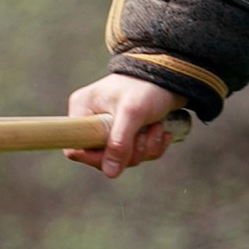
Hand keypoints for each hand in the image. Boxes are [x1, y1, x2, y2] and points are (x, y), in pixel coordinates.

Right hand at [64, 74, 184, 178]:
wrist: (173, 76)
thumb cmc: (147, 87)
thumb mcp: (132, 113)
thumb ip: (119, 143)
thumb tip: (110, 172)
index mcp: (83, 110)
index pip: (75, 147)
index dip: (96, 157)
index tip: (118, 151)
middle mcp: (93, 120)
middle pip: (102, 158)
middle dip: (130, 152)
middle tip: (145, 134)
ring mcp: (111, 128)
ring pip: (123, 158)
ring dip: (145, 148)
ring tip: (156, 127)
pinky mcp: (128, 133)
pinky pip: (136, 154)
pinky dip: (152, 147)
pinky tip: (162, 132)